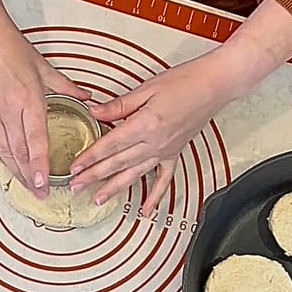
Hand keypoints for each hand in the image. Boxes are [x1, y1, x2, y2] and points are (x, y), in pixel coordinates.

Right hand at [0, 12, 89, 197]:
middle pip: (19, 152)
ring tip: (29, 187)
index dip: (39, 165)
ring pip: (5, 152)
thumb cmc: (7, 46)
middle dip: (31, 177)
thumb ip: (66, 87)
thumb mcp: (42, 66)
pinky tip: (10, 166)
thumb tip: (86, 97)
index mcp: (26, 98)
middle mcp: (7, 110)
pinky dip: (2, 158)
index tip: (44, 183)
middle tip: (41, 194)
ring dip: (17, 172)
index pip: (35, 140)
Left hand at [68, 54, 230, 212]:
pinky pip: (164, 180)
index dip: (90, 157)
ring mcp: (165, 151)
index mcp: (145, 124)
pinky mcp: (175, 153)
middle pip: (118, 163)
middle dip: (94, 176)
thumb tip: (94, 112)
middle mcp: (155, 142)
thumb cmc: (185, 81)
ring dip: (114, 188)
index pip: (110, 145)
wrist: (215, 84)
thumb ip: (119, 105)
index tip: (75, 166)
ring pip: (134, 174)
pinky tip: (145, 210)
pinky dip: (155, 196)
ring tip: (97, 199)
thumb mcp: (147, 89)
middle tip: (75, 186)